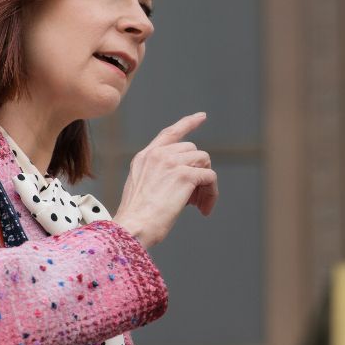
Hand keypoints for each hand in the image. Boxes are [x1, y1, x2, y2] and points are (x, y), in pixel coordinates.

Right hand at [115, 112, 217, 248]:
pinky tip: (204, 209)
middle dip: (198, 172)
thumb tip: (189, 177)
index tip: (202, 116)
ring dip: (206, 184)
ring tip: (198, 204)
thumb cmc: (137, 217)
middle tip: (194, 198)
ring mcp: (172, 162)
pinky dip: (212, 194)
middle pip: (194, 151)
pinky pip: (210, 178)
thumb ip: (160, 174)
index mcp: (145, 156)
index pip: (170, 132)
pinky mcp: (185, 175)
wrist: (133, 227)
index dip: (188, 123)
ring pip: (204, 163)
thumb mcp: (141, 187)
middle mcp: (158, 155)